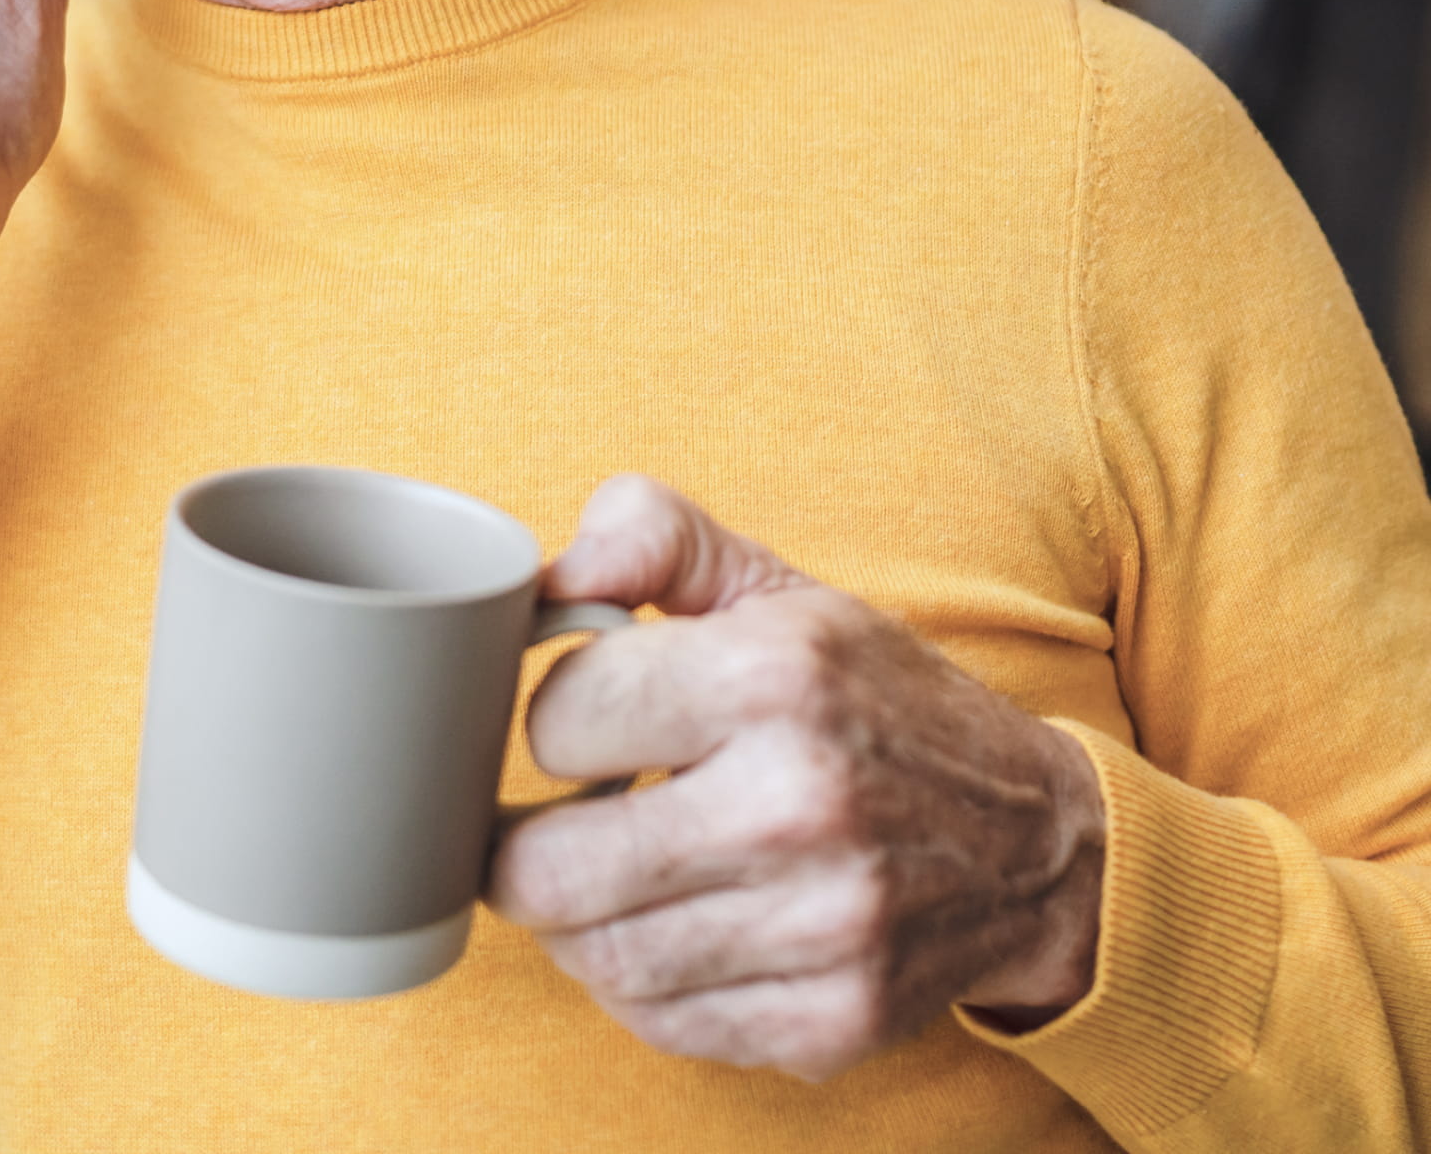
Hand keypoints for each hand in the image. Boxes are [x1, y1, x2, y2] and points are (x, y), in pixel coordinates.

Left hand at [488, 476, 1103, 1079]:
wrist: (1035, 837)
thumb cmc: (874, 696)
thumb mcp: (773, 581)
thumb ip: (650, 537)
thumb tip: (550, 576)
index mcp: (771, 674)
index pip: (557, 721)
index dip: (556, 716)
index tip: (590, 719)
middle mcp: (797, 803)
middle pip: (548, 871)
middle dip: (526, 844)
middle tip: (550, 820)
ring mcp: (820, 927)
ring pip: (596, 959)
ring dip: (577, 919)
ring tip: (611, 870)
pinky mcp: (830, 1021)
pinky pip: (663, 1023)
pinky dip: (642, 980)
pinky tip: (674, 925)